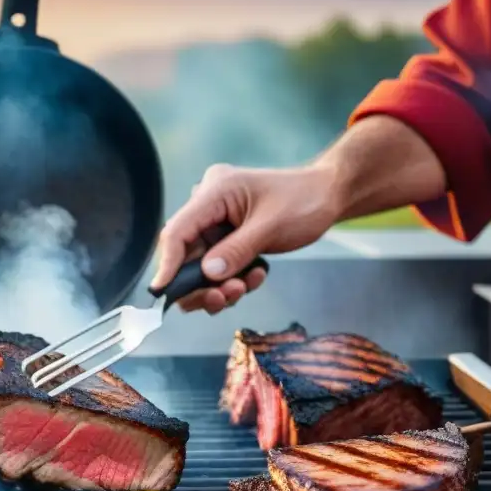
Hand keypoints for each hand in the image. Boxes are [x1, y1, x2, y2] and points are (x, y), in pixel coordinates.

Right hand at [150, 163, 339, 313]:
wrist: (328, 195)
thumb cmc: (304, 201)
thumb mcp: (271, 227)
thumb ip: (237, 251)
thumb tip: (208, 274)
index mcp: (214, 192)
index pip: (177, 231)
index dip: (168, 264)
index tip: (163, 292)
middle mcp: (208, 205)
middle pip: (185, 254)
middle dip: (201, 282)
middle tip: (224, 298)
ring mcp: (217, 222)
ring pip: (200, 265)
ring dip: (219, 284)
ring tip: (245, 287)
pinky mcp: (227, 236)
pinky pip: (217, 266)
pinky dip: (232, 278)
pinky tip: (254, 277)